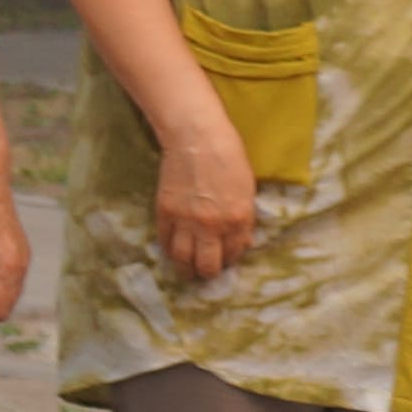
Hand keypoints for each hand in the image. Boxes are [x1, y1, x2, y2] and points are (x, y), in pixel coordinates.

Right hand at [154, 108, 260, 282]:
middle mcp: (213, 226)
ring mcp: (186, 222)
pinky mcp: (165, 213)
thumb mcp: (247, 190)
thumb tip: (242, 241)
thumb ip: (244, 218)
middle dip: (208, 272)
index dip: (230, 260)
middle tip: (206, 272)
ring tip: (188, 271)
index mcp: (239, 220)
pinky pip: (165, 243)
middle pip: (208, 265)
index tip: (225, 260)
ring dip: (186, 269)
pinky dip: (169, 251)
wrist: (197, 138)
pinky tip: (173, 252)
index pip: (234, 254)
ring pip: (183, 260)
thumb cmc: (229, 158)